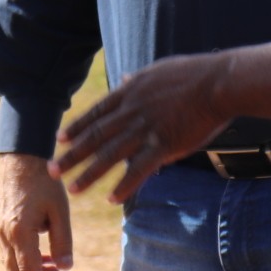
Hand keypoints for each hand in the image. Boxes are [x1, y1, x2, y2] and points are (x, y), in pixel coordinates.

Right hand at [0, 153, 73, 270]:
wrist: (21, 157)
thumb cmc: (45, 182)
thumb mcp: (60, 211)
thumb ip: (63, 240)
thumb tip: (65, 268)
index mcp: (20, 232)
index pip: (30, 270)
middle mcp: (5, 233)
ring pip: (10, 262)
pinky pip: (8, 249)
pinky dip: (22, 259)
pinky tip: (40, 255)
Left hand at [52, 51, 231, 202]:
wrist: (218, 82)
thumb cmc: (194, 74)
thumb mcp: (158, 71)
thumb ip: (138, 80)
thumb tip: (125, 78)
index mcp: (130, 93)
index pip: (96, 114)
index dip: (77, 128)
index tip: (60, 139)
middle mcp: (131, 112)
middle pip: (95, 137)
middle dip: (71, 155)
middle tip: (52, 170)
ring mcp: (146, 129)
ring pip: (110, 155)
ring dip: (89, 174)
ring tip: (72, 189)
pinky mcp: (164, 145)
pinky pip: (139, 169)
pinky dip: (124, 185)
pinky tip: (112, 199)